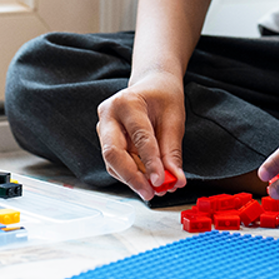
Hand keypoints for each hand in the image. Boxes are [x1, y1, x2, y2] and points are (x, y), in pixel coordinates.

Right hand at [96, 70, 185, 200]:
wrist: (152, 85)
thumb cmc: (162, 96)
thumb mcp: (174, 118)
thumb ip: (172, 150)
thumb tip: (175, 179)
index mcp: (126, 102)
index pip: (139, 137)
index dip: (150, 162)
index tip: (161, 181)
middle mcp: (108, 115)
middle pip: (113, 152)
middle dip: (132, 177)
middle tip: (151, 193)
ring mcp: (104, 129)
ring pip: (113, 163)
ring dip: (134, 179)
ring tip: (156, 188)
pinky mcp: (107, 141)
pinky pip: (117, 164)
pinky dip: (132, 175)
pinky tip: (147, 180)